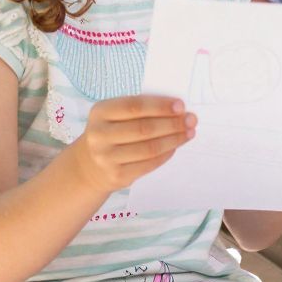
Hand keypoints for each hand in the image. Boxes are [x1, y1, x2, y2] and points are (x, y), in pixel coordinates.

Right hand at [72, 95, 195, 196]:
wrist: (90, 164)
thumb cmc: (111, 132)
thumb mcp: (114, 116)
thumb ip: (139, 110)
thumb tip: (177, 110)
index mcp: (100, 112)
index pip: (135, 106)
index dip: (160, 106)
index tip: (181, 106)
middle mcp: (99, 135)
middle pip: (144, 128)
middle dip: (172, 123)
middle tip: (191, 120)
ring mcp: (106, 157)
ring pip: (149, 148)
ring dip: (174, 139)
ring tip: (189, 132)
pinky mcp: (117, 175)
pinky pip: (149, 164)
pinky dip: (166, 154)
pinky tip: (175, 146)